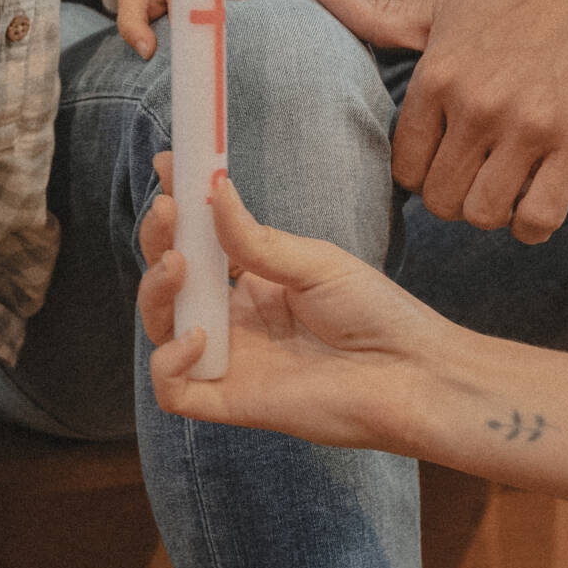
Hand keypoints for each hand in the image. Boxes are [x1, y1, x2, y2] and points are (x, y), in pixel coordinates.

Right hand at [139, 158, 427, 447]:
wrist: (414, 374)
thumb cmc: (376, 314)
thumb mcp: (316, 264)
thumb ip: (259, 240)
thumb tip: (215, 191)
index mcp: (253, 282)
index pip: (199, 241)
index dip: (178, 207)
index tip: (168, 164)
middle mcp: (234, 319)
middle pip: (171, 280)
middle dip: (158, 241)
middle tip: (167, 210)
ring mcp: (229, 360)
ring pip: (161, 327)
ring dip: (154, 291)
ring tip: (178, 266)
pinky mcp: (231, 402)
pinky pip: (174, 391)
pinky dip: (169, 362)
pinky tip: (199, 335)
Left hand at [312, 0, 567, 243]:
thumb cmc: (520, 4)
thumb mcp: (444, 7)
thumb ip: (376, 14)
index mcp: (439, 75)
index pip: (403, 165)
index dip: (420, 173)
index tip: (441, 160)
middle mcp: (479, 104)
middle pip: (440, 200)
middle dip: (453, 198)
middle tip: (474, 177)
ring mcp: (531, 129)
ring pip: (484, 215)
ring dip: (493, 212)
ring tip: (505, 186)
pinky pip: (538, 220)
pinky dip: (532, 222)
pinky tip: (538, 196)